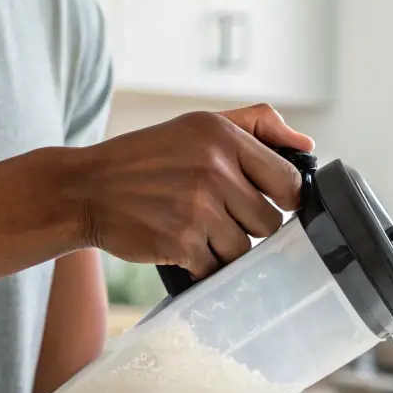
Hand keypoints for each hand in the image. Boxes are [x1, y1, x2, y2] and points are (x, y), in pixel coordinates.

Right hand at [73, 103, 312, 279]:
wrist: (85, 188)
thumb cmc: (146, 158)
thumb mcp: (198, 124)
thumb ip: (257, 125)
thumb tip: (307, 144)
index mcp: (223, 137)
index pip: (288, 180)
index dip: (283, 199)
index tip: (266, 201)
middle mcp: (214, 169)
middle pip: (270, 222)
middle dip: (247, 225)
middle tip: (215, 214)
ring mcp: (198, 209)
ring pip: (245, 249)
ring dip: (223, 247)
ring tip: (193, 228)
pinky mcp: (182, 243)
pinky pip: (217, 268)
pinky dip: (201, 264)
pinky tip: (179, 244)